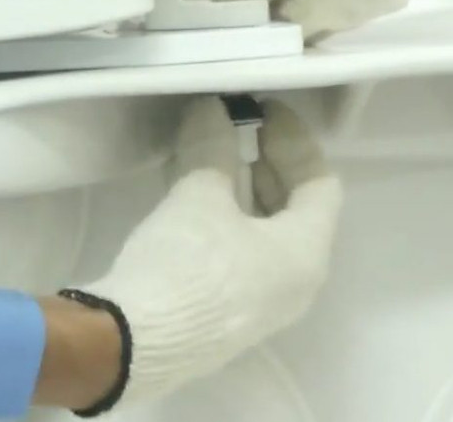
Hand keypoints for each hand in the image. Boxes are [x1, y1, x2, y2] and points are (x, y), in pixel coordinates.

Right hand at [77, 97, 342, 407]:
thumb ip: (212, 146)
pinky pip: (242, 255)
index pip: (320, 183)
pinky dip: (228, 220)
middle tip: (244, 132)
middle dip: (270, 165)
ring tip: (217, 161)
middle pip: (296, 211)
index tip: (264, 110)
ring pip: (266, 235)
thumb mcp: (200, 197)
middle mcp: (294, 284)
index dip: (294, 140)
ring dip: (245, 192)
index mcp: (305, 254)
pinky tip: (196, 202)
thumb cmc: (186, 267)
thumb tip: (211, 106)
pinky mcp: (226, 315)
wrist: (132, 346)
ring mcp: (260, 306)